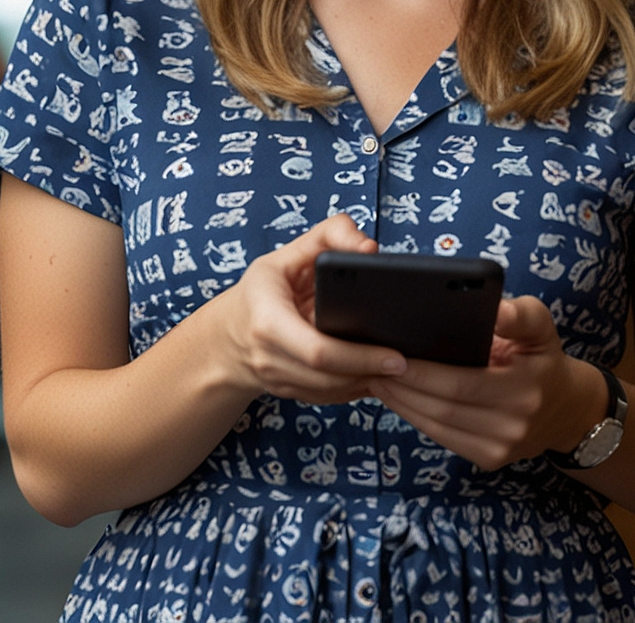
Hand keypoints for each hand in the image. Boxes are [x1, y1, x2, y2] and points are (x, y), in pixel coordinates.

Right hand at [215, 215, 405, 403]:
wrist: (228, 332)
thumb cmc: (263, 288)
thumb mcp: (288, 252)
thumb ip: (330, 235)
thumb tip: (369, 248)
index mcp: (268, 320)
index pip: (318, 350)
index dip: (359, 356)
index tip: (394, 353)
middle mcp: (269, 356)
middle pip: (328, 376)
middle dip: (370, 371)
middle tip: (405, 362)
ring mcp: (277, 380)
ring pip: (330, 392)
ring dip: (365, 383)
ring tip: (397, 371)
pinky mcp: (287, 392)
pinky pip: (326, 398)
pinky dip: (352, 389)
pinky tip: (375, 376)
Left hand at [368, 294, 605, 470]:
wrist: (567, 410)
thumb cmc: (544, 359)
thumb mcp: (542, 328)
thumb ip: (520, 315)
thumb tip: (494, 309)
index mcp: (524, 389)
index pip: (461, 383)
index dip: (423, 372)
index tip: (392, 354)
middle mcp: (512, 425)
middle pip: (442, 407)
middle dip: (402, 387)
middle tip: (371, 364)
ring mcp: (500, 449)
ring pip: (436, 426)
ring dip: (401, 404)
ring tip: (376, 379)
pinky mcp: (488, 460)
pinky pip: (443, 438)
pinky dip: (416, 418)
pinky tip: (399, 399)